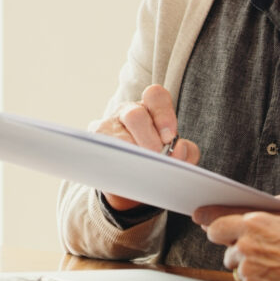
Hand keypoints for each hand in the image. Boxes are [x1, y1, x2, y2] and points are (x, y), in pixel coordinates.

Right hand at [88, 84, 200, 210]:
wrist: (131, 184)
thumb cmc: (156, 161)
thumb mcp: (175, 155)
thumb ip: (186, 151)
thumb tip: (179, 148)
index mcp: (149, 109)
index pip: (155, 96)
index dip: (164, 114)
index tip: (169, 137)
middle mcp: (126, 112)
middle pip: (135, 115)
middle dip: (148, 138)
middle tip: (155, 155)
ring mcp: (107, 126)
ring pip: (117, 135)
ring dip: (132, 152)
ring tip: (142, 167)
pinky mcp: (93, 143)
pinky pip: (103, 149)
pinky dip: (117, 161)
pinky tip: (126, 171)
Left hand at [206, 212, 279, 280]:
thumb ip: (263, 216)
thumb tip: (244, 218)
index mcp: (256, 223)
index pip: (217, 224)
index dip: (211, 224)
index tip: (203, 222)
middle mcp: (247, 246)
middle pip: (227, 248)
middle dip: (239, 248)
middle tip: (262, 247)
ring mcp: (250, 270)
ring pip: (237, 267)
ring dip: (249, 264)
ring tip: (276, 262)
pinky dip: (258, 280)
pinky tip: (278, 274)